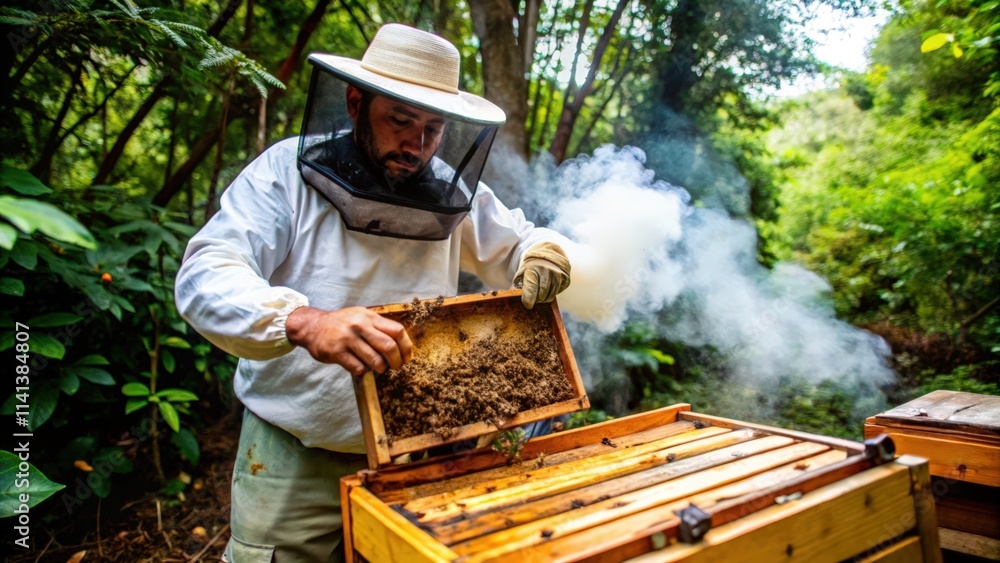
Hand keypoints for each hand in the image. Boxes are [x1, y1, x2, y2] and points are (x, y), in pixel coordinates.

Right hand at [285, 306, 412, 374]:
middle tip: (396, 366)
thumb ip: (378, 326)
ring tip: (378, 368)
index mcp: (369, 316)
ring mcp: (347, 339)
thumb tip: (400, 342)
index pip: (397, 330)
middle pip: (388, 346)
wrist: (312, 326)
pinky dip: (362, 370)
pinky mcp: (336, 352)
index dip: (406, 346)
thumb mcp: (361, 316)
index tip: (407, 357)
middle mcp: (359, 325)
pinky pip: (358, 367)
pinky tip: (360, 367)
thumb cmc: (341, 323)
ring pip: (374, 359)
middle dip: (396, 360)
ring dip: (380, 368)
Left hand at [514, 242, 570, 308]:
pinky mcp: (565, 277)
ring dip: (545, 298)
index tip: (528, 305)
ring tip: (541, 295)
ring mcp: (557, 273)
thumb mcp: (522, 271)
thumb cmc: (532, 266)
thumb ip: (520, 284)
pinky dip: (553, 293)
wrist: (548, 252)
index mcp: (532, 269)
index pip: (531, 288)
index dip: (529, 299)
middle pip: (541, 295)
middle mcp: (546, 270)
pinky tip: (549, 288)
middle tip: (534, 298)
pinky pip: (558, 292)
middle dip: (537, 300)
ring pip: (551, 295)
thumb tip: (520, 298)